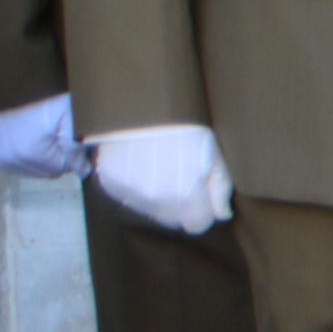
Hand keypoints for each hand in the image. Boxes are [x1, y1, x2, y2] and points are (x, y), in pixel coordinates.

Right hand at [0, 93, 82, 181]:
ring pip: (30, 169)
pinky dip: (25, 155)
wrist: (11, 78)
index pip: (62, 168)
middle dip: (56, 155)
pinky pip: (14, 163)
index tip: (70, 133)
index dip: (71, 151)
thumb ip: (76, 146)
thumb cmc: (45, 93)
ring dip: (41, 157)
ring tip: (42, 131)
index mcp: (27, 151)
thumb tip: (83, 171)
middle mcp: (7, 157)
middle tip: (56, 131)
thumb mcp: (69, 115)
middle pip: (45, 171)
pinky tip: (28, 136)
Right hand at [90, 124, 230, 234]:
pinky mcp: (110, 183)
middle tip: (180, 177)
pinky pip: (126, 197)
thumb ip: (220, 189)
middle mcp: (156, 201)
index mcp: (186, 195)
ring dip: (156, 197)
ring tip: (160, 168)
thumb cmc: (186, 127)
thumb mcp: (214, 154)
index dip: (202, 211)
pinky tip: (140, 166)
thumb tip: (222, 215)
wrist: (143, 105)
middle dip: (180, 206)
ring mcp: (130, 193)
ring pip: (149, 210)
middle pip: (172, 220)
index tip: (201, 196)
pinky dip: (133, 187)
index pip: (197, 226)